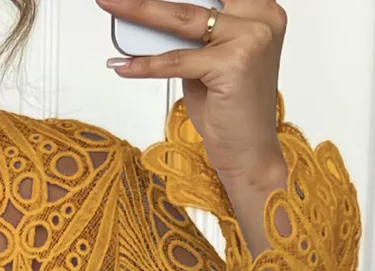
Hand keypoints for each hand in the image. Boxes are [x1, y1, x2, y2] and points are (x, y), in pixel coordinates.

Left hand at [98, 0, 287, 188]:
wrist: (249, 152)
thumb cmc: (229, 109)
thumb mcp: (208, 61)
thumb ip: (189, 36)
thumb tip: (147, 19)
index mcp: (259, 9)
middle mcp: (261, 18)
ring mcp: (251, 39)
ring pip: (182, 20)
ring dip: (141, 11)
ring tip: (113, 6)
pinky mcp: (233, 64)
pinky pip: (177, 60)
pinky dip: (146, 64)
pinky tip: (124, 65)